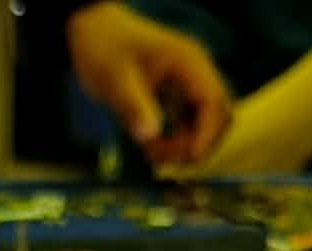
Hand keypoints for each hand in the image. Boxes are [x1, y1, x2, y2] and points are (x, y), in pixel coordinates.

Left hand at [66, 1, 231, 165]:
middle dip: (196, 144)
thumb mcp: (113, 78)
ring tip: (152, 154)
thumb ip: (133, 106)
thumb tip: (149, 136)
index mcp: (188, 61)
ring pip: (206, 125)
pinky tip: (152, 149)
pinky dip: (176, 142)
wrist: (94, 31)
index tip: (188, 157)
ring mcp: (189, 84)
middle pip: (218, 117)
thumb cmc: (103, 46)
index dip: (206, 134)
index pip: (212, 101)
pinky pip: (190, 126)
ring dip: (184, 147)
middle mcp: (196, 73)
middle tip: (161, 158)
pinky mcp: (179, 96)